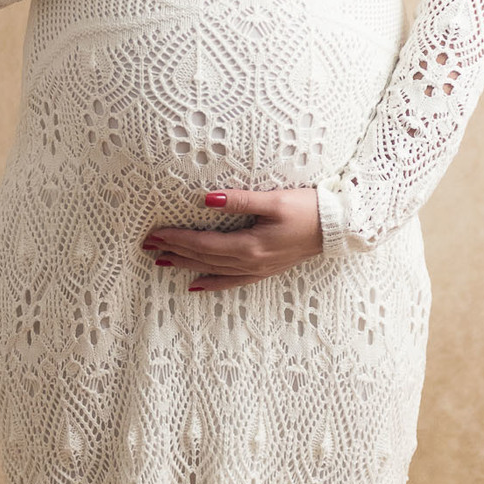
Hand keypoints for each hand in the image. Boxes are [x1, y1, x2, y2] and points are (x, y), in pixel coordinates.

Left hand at [140, 187, 322, 289]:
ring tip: (161, 262)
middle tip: (147, 246)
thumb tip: (206, 198)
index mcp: (250, 246)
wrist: (336, 228)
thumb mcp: (274, 200)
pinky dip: (211, 282)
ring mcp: (258, 270)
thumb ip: (239, 200)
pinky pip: (231, 281)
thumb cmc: (307, 209)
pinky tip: (195, 284)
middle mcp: (251, 263)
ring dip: (185, 265)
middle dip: (174, 251)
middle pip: (204, 258)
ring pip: (213, 270)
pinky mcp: (264, 270)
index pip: (204, 243)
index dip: (177, 238)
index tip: (155, 233)